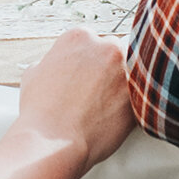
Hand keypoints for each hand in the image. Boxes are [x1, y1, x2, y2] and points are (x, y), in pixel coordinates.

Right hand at [13, 27, 133, 170]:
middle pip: (117, 51)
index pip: (95, 41)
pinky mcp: (140, 93)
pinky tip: (118, 115)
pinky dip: (134, 102)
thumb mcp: (34, 74)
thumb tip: (56, 64)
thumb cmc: (40, 112)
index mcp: (79, 36)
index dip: (92, 61)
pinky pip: (143, 93)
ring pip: (133, 71)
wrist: (52, 142)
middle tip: (100, 91)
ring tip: (109, 105)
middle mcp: (106, 45)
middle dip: (111, 70)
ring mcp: (125, 68)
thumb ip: (52, 62)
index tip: (90, 76)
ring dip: (124, 85)